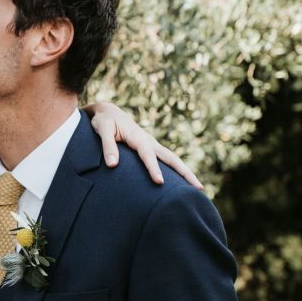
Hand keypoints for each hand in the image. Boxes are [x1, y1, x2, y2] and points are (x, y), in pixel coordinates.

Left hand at [85, 102, 202, 188]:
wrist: (108, 111)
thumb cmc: (103, 121)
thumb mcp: (102, 129)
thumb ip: (107, 146)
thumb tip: (112, 165)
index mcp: (138, 137)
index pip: (148, 155)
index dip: (153, 168)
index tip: (159, 182)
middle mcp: (149, 142)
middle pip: (171, 159)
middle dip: (185, 173)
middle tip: (198, 188)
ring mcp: (152, 146)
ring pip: (172, 161)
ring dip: (185, 174)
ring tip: (199, 189)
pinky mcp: (149, 150)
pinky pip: (166, 162)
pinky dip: (176, 172)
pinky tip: (180, 185)